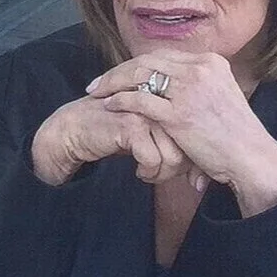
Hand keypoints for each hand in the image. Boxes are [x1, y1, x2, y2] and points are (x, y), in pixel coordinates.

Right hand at [31, 94, 195, 187]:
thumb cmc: (117, 132)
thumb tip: (201, 179)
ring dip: (163, 175)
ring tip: (150, 174)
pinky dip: (148, 172)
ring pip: (175, 156)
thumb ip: (178, 144)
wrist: (76, 128)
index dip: (197, 160)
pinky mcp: (131, 124)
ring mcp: (148, 111)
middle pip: (191, 146)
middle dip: (181, 171)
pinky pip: (153, 159)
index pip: (198, 132)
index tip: (193, 179)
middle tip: (165, 177)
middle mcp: (164, 101)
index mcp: (173, 98)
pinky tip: (139, 172)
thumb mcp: (153, 135)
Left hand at [89, 51, 276, 214]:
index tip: (117, 75)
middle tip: (97, 84)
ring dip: (113, 83)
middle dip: (118, 71)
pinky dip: (120, 101)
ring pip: (139, 75)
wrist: (250, 157)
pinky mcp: (179, 113)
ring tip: (96, 94)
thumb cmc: (233, 134)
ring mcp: (190, 89)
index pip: (162, 55)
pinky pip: (139, 99)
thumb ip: (196, 86)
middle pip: (147, 61)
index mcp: (210, 62)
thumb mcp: (219, 96)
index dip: (135, 64)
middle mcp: (201, 69)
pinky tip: (109, 107)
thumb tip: (169, 83)